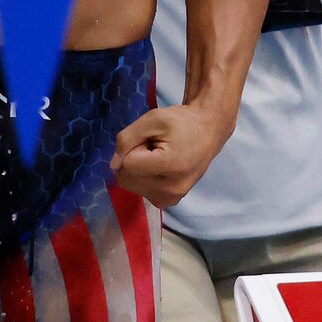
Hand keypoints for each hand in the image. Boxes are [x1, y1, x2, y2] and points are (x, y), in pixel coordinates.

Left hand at [112, 102, 231, 206]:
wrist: (208, 132)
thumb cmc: (181, 122)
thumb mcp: (152, 119)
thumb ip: (127, 138)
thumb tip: (113, 165)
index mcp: (171, 166)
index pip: (127, 166)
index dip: (132, 148)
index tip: (150, 139)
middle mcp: (171, 189)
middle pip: (126, 179)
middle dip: (133, 160)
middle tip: (154, 147)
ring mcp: (171, 199)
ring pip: (131, 186)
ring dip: (138, 169)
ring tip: (159, 156)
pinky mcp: (169, 202)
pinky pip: (140, 191)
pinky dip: (144, 179)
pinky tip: (160, 168)